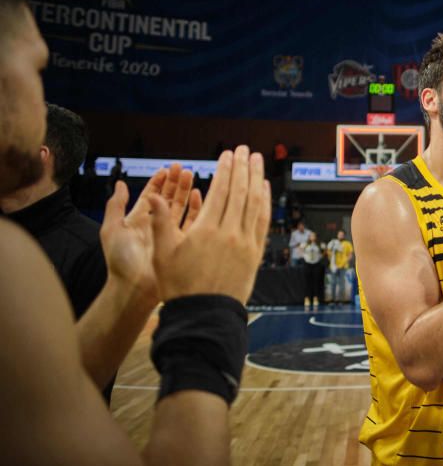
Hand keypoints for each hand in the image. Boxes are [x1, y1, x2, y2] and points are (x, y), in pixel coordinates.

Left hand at [99, 164, 199, 303]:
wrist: (134, 287)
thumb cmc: (119, 261)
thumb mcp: (112, 229)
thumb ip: (116, 205)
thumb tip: (121, 184)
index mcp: (139, 220)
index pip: (151, 196)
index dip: (158, 182)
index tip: (165, 169)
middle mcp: (156, 225)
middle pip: (167, 199)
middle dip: (174, 182)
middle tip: (181, 168)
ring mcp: (170, 234)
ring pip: (180, 207)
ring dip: (185, 190)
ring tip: (190, 174)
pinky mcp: (182, 243)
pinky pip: (191, 222)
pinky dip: (196, 208)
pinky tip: (197, 195)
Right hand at [150, 146, 270, 302]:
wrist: (204, 315)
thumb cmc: (179, 286)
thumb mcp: (162, 254)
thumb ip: (160, 222)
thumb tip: (155, 196)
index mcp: (206, 230)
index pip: (220, 191)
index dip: (225, 170)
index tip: (228, 154)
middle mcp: (230, 233)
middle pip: (240, 192)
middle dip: (243, 168)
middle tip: (245, 150)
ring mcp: (246, 243)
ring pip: (254, 204)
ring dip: (257, 179)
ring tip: (257, 161)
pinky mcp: (255, 253)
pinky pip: (263, 221)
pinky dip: (264, 203)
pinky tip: (264, 189)